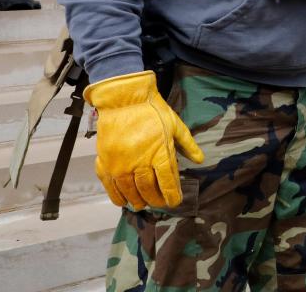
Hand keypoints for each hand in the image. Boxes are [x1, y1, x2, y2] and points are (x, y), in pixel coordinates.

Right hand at [84, 71, 203, 209]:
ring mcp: (120, 165)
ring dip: (138, 201)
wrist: (123, 100)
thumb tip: (200, 160)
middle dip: (156, 200)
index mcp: (159, 154)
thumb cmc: (152, 111)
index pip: (168, 183)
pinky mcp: (105, 163)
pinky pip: (110, 187)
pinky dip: (117, 197)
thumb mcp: (175, 124)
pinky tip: (123, 201)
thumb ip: (187, 144)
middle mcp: (139, 164)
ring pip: (130, 192)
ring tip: (143, 204)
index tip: (175, 202)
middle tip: (159, 202)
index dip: (172, 196)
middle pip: (148, 191)